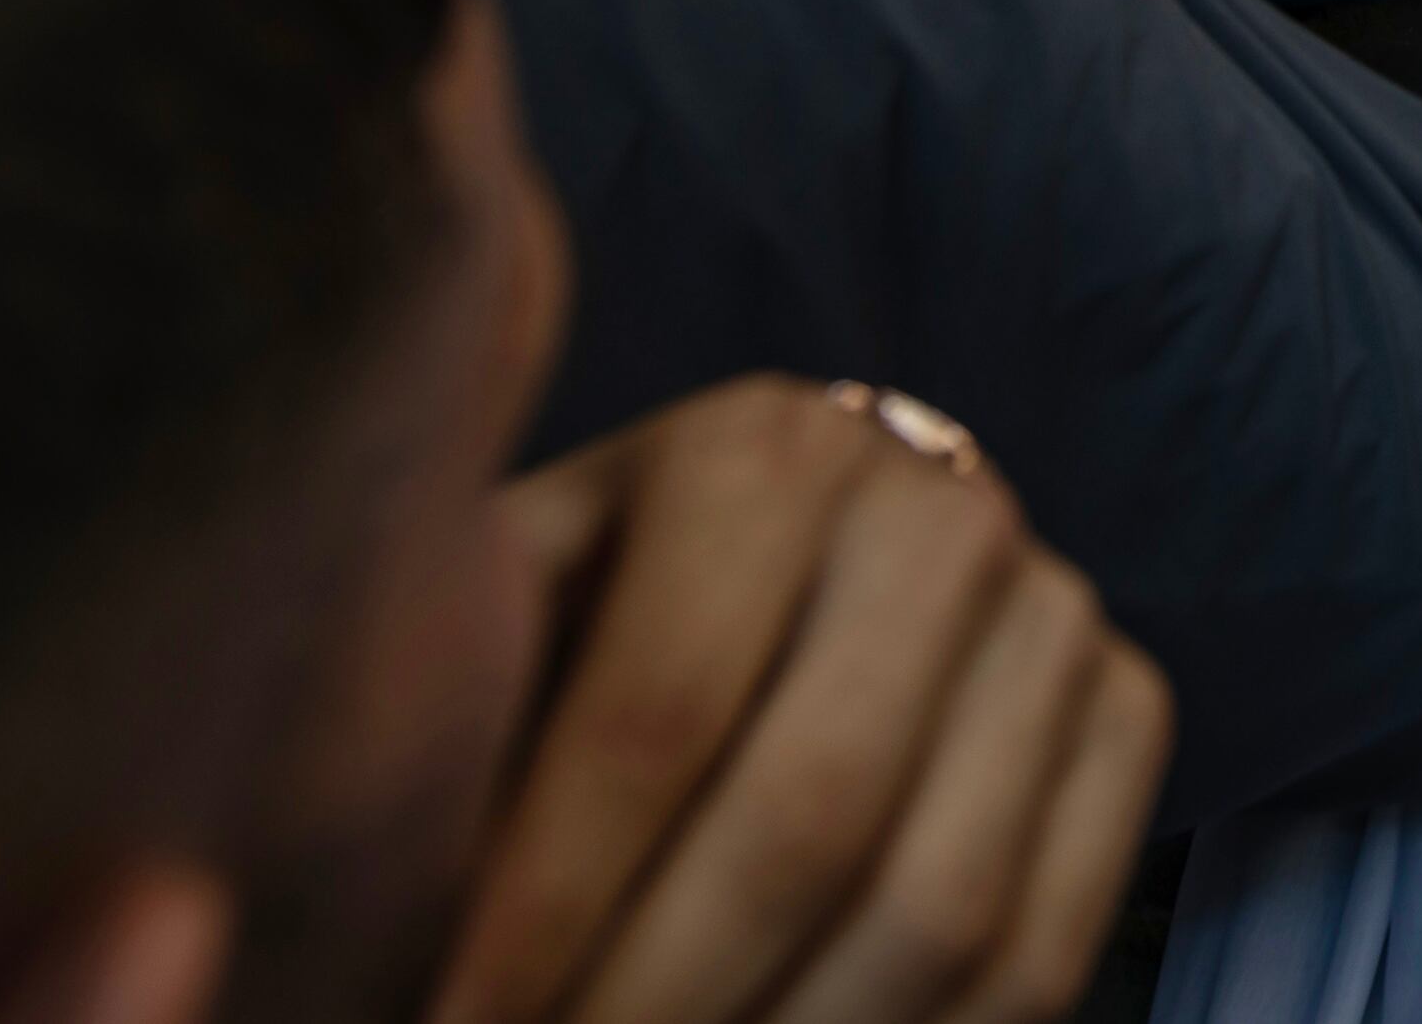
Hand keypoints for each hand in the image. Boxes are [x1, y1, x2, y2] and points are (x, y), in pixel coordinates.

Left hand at [424, 376, 1170, 1023]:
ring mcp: (1055, 606)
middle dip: (659, 998)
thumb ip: (427, 710)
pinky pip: (1046, 948)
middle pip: (810, 815)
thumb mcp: (499, 611)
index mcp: (760, 452)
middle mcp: (938, 504)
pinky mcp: (1129, 706)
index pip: (655, 714)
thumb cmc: (583, 625)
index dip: (542, 910)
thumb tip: (291, 892)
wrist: (784, 559)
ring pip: (940, 905)